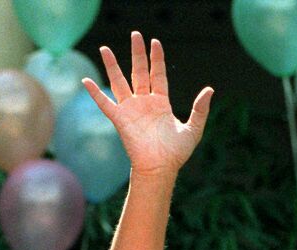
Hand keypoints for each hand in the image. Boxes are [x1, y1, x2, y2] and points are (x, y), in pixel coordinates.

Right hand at [83, 32, 212, 176]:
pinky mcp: (120, 119)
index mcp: (161, 103)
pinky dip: (95, 93)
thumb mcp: (193, 129)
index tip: (155, 42)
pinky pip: (105, 103)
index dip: (157, 59)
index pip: (158, 75)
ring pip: (120, 82)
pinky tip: (86, 81)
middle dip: (137, 54)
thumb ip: (200, 109)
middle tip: (135, 35)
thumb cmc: (176, 153)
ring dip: (112, 65)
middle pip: (139, 72)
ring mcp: (131, 110)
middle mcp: (144, 103)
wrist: (160, 168)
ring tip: (105, 48)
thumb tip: (209, 90)